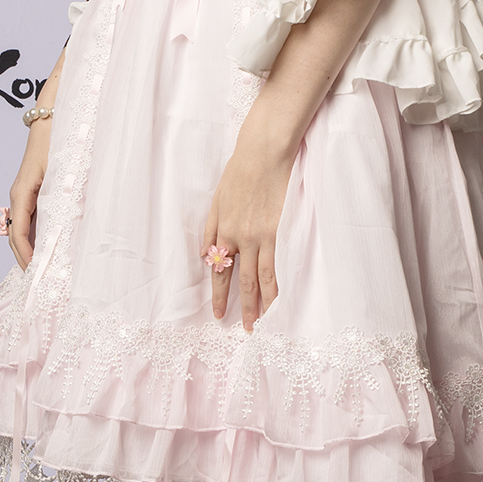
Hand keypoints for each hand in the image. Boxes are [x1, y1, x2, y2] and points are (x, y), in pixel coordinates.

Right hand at [3, 122, 51, 269]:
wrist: (53, 118)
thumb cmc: (58, 143)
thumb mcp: (59, 174)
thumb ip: (58, 200)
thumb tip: (61, 230)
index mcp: (21, 195)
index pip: (18, 235)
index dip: (26, 257)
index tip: (36, 274)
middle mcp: (18, 196)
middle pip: (16, 236)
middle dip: (25, 259)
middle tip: (38, 281)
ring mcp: (23, 193)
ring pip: (21, 229)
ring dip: (29, 249)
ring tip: (42, 270)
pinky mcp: (31, 190)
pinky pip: (29, 219)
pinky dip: (34, 236)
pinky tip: (46, 247)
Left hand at [201, 123, 294, 333]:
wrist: (263, 152)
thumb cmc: (240, 171)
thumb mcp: (217, 199)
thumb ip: (210, 228)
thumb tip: (204, 255)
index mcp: (221, 229)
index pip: (218, 270)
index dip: (218, 293)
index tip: (217, 313)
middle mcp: (237, 238)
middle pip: (239, 280)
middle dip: (239, 306)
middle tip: (243, 329)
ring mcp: (258, 236)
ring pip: (259, 279)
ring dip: (259, 304)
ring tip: (260, 323)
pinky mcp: (276, 231)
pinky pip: (276, 266)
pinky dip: (276, 286)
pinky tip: (278, 300)